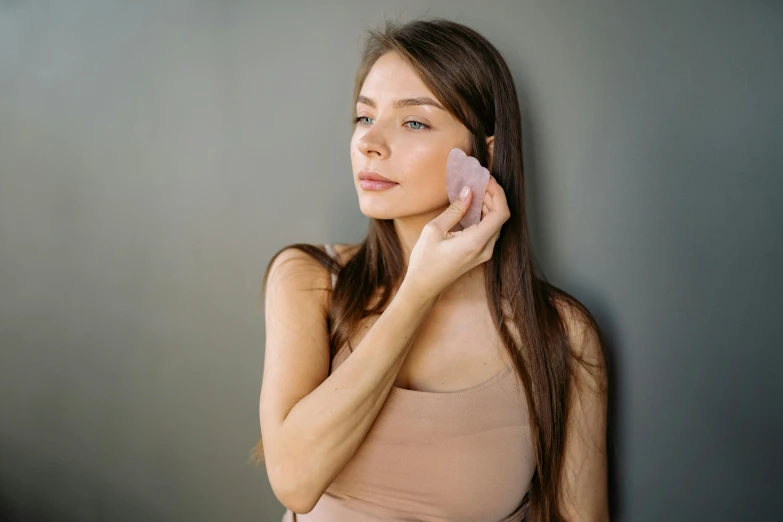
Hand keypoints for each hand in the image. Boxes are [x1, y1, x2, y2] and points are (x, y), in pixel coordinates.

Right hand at [404, 175, 510, 300]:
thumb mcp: (434, 230)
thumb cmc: (425, 261)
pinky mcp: (479, 254)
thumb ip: (455, 210)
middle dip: (493, 196)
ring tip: (475, 190)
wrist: (423, 287)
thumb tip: (468, 191)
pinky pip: (489, 231)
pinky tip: (472, 206)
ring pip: (496, 224)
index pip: (501, 213)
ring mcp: (484, 253)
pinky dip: (484, 216)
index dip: (497, 193)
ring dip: (489, 205)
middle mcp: (485, 249)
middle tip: (479, 181)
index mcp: (476, 242)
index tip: (487, 180)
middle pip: (500, 217)